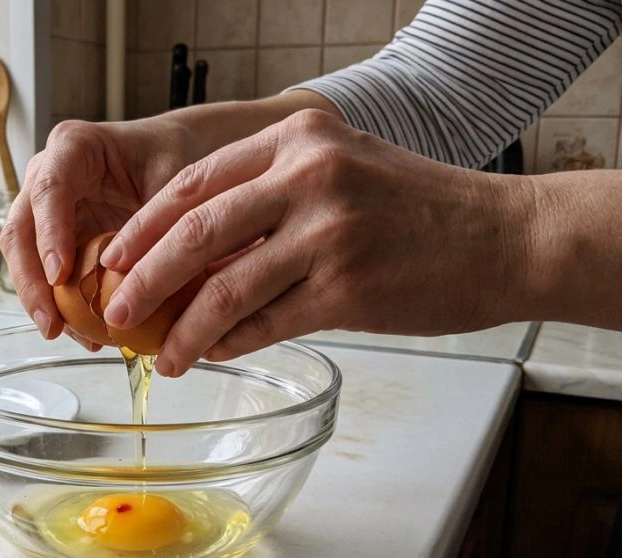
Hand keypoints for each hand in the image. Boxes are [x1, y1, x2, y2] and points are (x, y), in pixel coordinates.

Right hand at [0, 118, 195, 346]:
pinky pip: (44, 271)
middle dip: (31, 280)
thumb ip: (157, 221)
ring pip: (23, 255)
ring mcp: (45, 207)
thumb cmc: (173, 157)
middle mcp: (48, 175)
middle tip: (51, 322)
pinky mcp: (54, 235)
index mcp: (74, 147)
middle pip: (21, 228)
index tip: (61, 276)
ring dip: (38, 297)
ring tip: (61, 333)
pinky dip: (58, 301)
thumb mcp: (173, 180)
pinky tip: (80, 331)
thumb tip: (145, 281)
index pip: (49, 190)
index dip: (50, 234)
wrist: (174, 154)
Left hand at [99, 109, 533, 375]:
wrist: (506, 237)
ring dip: (182, 330)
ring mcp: (329, 233)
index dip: (144, 226)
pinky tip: (212, 355)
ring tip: (162, 356)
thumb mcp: (342, 168)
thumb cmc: (421, 209)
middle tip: (115, 310)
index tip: (114, 258)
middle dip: (143, 279)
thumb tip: (196, 248)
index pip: (194, 182)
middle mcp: (309, 177)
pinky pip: (266, 324)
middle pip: (195, 234)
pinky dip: (230, 344)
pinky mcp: (348, 289)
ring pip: (224, 289)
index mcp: (298, 137)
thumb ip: (271, 193)